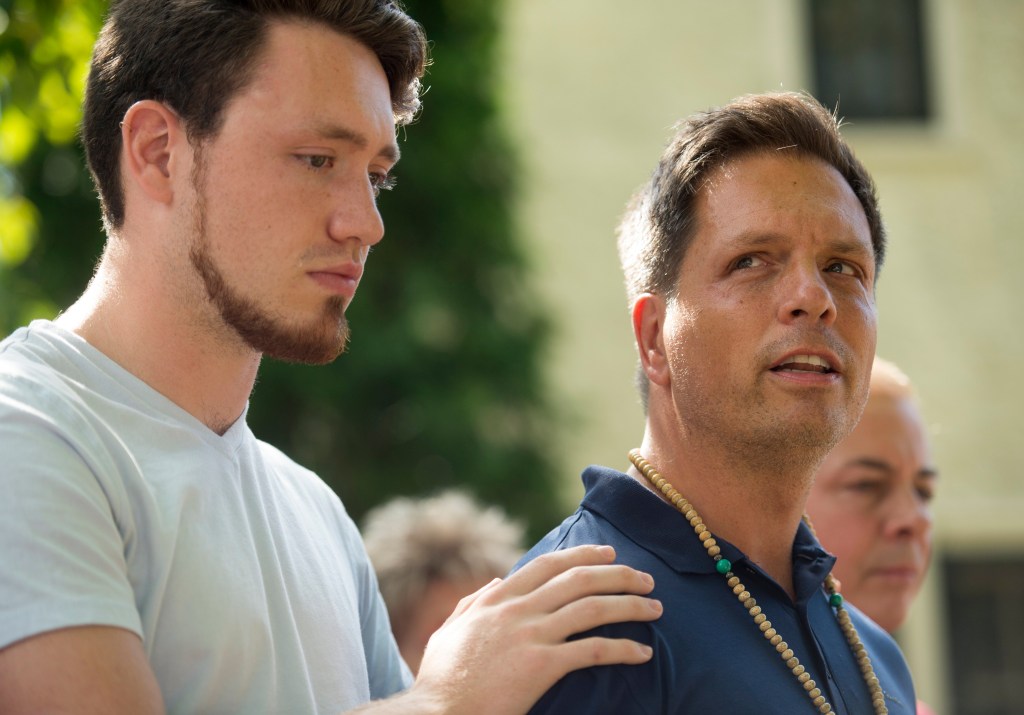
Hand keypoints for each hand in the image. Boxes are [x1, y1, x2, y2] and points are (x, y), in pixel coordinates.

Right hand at [365, 544, 659, 714]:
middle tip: (645, 578)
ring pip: (591, 608)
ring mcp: (530, 636)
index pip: (546, 565)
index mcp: (496, 600)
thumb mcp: (448, 632)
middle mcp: (516, 610)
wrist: (439, 714)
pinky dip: (622, 648)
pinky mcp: (542, 666)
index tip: (608, 553)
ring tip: (655, 608)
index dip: (582, 555)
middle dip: (618, 575)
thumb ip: (472, 603)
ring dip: (629, 605)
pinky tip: (641, 652)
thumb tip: (495, 580)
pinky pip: (592, 651)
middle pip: (577, 580)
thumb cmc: (440, 681)